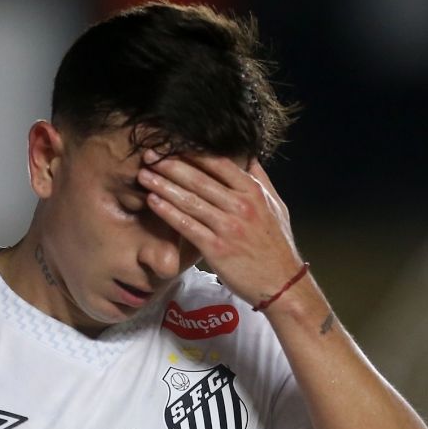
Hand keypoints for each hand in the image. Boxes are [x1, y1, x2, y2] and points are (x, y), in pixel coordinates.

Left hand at [137, 150, 304, 307]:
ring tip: (144, 175)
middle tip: (149, 154)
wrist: (283, 284)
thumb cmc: (277, 245)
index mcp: (254, 192)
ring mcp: (228, 227)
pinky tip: (153, 202)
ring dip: (163, 186)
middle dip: (170, 165)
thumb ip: (260, 179)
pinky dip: (168, 212)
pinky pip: (187, 226)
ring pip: (190, 201)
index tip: (172, 144)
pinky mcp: (217, 249)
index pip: (219, 163)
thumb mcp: (276, 205)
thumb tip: (248, 154)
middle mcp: (241, 206)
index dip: (193, 151)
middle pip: (199, 179)